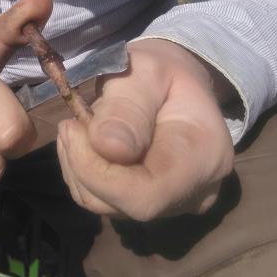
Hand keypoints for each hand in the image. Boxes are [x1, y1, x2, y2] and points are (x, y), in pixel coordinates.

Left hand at [57, 39, 234, 219]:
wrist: (174, 82)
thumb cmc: (160, 71)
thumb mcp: (144, 71)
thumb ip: (127, 107)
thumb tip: (107, 147)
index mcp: (204, 157)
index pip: (145, 196)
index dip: (97, 173)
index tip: (72, 128)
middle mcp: (194, 192)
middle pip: (122, 204)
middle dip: (83, 164)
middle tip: (72, 122)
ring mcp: (172, 203)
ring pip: (105, 205)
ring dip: (77, 167)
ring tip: (78, 127)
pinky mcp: (148, 203)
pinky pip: (102, 200)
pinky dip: (82, 172)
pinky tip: (84, 142)